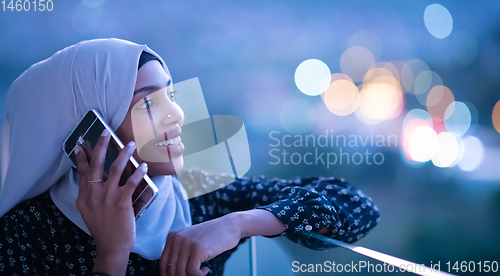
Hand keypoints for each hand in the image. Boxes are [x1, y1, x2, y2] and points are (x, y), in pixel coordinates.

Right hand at [74, 129, 147, 272]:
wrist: (111, 246)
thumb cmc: (102, 228)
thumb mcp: (89, 210)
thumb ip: (90, 194)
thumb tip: (92, 178)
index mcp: (84, 196)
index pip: (82, 171)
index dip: (82, 156)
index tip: (81, 143)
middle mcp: (93, 195)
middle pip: (96, 165)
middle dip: (100, 146)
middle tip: (105, 133)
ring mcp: (107, 198)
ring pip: (115, 170)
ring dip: (123, 154)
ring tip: (130, 145)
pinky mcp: (122, 203)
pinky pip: (131, 183)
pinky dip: (138, 173)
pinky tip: (143, 166)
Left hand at [159, 214, 241, 275]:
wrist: (229, 226)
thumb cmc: (211, 236)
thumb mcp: (191, 241)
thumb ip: (180, 252)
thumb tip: (171, 273)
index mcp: (173, 236)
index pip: (163, 263)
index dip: (169, 275)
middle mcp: (177, 238)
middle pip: (171, 270)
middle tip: (194, 275)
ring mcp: (187, 243)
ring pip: (181, 273)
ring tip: (201, 272)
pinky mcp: (198, 249)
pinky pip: (193, 272)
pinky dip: (200, 275)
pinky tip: (207, 269)